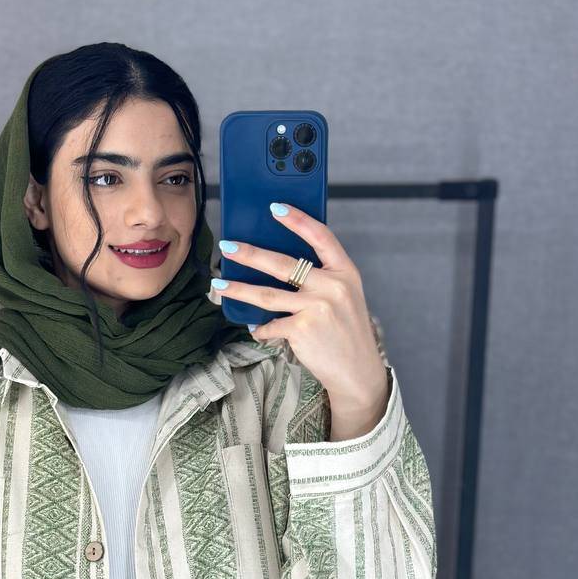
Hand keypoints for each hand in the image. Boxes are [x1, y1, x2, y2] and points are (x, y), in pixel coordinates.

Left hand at [211, 203, 388, 416]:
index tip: (275, 207)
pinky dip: (262, 328)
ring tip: (220, 284)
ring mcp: (318, 307)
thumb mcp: (345, 296)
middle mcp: (333, 285)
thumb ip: (322, 278)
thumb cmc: (346, 331)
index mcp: (345, 271)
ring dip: (239, 289)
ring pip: (268, 294)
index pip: (320, 236)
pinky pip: (271, 325)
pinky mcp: (303, 329)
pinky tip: (257, 329)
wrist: (357, 370)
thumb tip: (278, 265)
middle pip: (284, 263)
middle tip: (228, 246)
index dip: (297, 219)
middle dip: (251, 253)